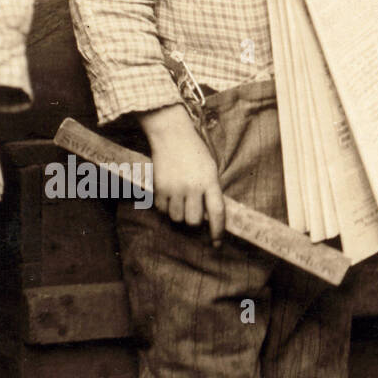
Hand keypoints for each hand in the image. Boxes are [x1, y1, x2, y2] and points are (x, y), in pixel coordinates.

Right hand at [139, 103, 224, 245]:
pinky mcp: (159, 187)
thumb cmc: (194, 152)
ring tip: (179, 200)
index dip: (218, 231)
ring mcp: (175, 188)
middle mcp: (193, 187)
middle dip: (194, 221)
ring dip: (178, 214)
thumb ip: (211, 191)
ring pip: (177, 218)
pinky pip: (162, 210)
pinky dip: (165, 208)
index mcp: (210, 181)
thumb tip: (209, 217)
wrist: (171, 134)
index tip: (216, 243)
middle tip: (192, 211)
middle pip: (194, 221)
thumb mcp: (210, 169)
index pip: (217, 213)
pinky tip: (169, 196)